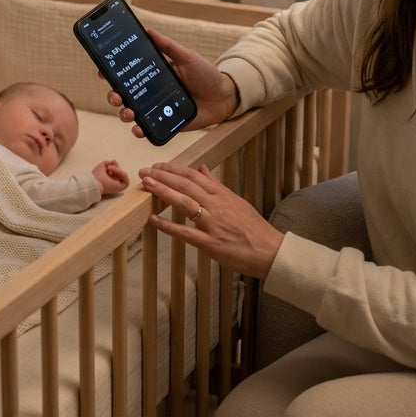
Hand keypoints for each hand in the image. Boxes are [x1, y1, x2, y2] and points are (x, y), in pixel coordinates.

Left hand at [93, 160, 129, 194]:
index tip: (110, 163)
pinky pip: (126, 180)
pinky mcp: (121, 188)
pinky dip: (122, 174)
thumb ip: (108, 163)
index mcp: (109, 179)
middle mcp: (114, 182)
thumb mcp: (101, 166)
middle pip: (120, 173)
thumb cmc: (96, 176)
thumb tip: (114, 161)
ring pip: (123, 176)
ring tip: (110, 168)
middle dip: (117, 167)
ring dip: (118, 170)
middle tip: (110, 166)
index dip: (115, 166)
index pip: (116, 172)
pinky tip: (115, 171)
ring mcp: (117, 185)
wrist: (95, 183)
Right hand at [102, 28, 240, 138]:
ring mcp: (157, 108)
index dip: (112, 72)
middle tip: (116, 96)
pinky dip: (139, 130)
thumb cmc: (207, 74)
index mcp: (154, 74)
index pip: (128, 73)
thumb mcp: (188, 57)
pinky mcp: (165, 123)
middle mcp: (152, 91)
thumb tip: (149, 31)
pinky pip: (147, 128)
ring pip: (131, 112)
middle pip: (124, 94)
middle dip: (114, 96)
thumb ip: (169, 47)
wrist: (225, 97)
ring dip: (123, 113)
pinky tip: (138, 128)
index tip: (103, 70)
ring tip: (128, 112)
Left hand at [138, 162, 282, 279]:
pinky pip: (186, 233)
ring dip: (163, 192)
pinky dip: (168, 226)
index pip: (194, 176)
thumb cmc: (253, 228)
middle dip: (163, 176)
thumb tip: (202, 168)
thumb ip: (217, 185)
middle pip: (186, 185)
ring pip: (185, 203)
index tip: (158, 166)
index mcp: (222, 195)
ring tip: (147, 185)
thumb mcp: (236, 201)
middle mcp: (217, 206)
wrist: (270, 251)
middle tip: (145, 171)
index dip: (174, 169)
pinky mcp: (211, 243)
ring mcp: (213, 224)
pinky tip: (154, 220)